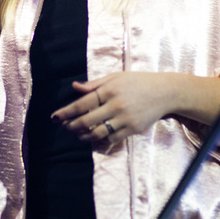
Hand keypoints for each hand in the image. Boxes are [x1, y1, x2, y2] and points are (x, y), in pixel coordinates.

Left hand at [51, 72, 176, 144]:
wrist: (164, 92)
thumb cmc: (137, 82)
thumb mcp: (115, 77)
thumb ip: (94, 84)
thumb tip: (74, 86)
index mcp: (109, 90)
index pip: (82, 103)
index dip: (66, 112)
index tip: (55, 117)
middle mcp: (115, 105)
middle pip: (87, 120)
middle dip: (72, 125)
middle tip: (65, 127)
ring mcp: (124, 118)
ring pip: (98, 132)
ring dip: (83, 135)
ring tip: (77, 134)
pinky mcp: (133, 129)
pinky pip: (112, 139)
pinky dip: (100, 141)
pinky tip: (93, 138)